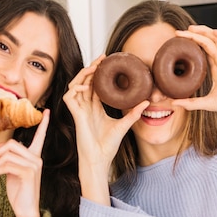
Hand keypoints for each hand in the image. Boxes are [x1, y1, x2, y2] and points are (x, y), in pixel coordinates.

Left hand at [0, 110, 49, 216]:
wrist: (25, 210)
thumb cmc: (19, 191)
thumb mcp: (13, 172)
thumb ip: (10, 159)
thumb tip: (0, 151)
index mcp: (34, 156)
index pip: (40, 137)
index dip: (44, 124)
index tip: (47, 111)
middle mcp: (37, 159)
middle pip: (12, 144)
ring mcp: (34, 165)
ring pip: (8, 153)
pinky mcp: (29, 173)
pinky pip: (8, 163)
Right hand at [64, 57, 147, 173]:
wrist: (99, 159)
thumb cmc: (108, 146)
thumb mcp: (123, 125)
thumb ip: (133, 113)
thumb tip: (147, 102)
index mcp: (96, 108)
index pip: (95, 85)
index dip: (99, 73)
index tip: (108, 62)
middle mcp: (86, 107)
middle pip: (85, 82)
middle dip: (91, 68)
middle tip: (102, 58)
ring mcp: (79, 110)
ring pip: (76, 85)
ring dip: (83, 74)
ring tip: (94, 67)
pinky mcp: (75, 115)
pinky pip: (69, 97)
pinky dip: (75, 88)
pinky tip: (86, 85)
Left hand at [172, 26, 216, 126]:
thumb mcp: (207, 104)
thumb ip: (191, 103)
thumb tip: (174, 104)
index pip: (203, 48)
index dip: (192, 42)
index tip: (178, 41)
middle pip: (209, 40)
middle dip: (195, 34)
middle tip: (179, 33)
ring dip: (206, 30)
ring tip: (191, 29)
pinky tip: (215, 32)